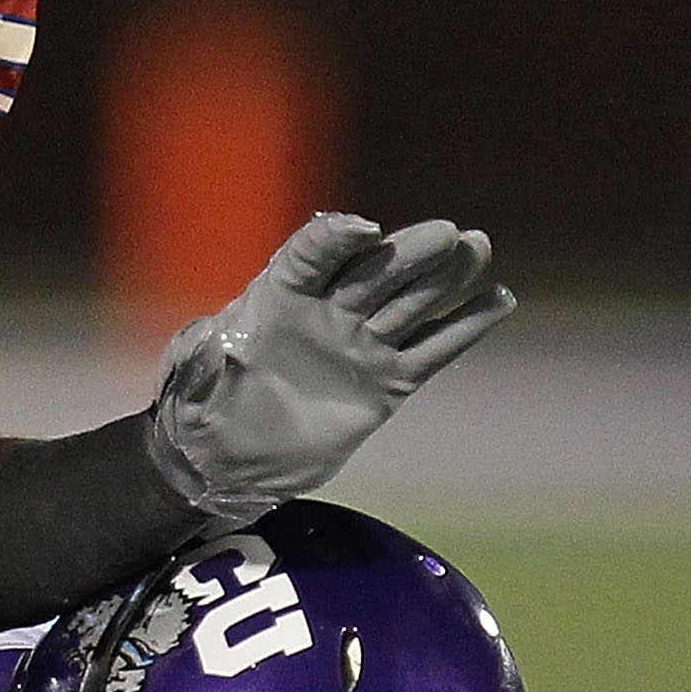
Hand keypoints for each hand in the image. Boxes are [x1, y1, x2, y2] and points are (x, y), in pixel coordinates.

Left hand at [147, 213, 514, 526]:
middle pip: (373, 272)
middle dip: (408, 251)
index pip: (310, 256)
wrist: (231, 460)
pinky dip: (465, 328)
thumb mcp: (192, 386)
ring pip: (410, 303)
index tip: (365, 230)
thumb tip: (208, 350)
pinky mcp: (387, 381)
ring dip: (446, 275)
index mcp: (277, 300)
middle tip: (448, 233)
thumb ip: (202, 365)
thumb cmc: (203, 413)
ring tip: (478, 247)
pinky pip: (432, 350)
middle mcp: (326, 313)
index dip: (335, 239)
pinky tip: (498, 301)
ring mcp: (360, 345)